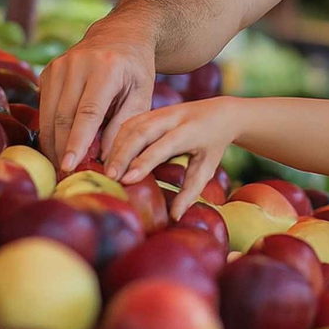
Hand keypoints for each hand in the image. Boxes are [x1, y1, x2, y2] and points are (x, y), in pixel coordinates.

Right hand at [39, 28, 155, 171]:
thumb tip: (106, 159)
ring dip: (53, 142)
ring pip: (48, 114)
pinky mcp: (48, 71)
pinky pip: (44, 107)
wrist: (120, 34)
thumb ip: (124, 126)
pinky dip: (49, 128)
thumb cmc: (135, 69)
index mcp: (106, 68)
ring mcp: (59, 65)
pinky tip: (58, 145)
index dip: (77, 141)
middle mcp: (78, 63)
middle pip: (63, 115)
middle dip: (62, 148)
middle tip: (67, 175)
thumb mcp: (142, 95)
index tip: (69, 166)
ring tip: (62, 165)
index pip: (87, 112)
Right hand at [104, 99, 241, 219]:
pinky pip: (131, 122)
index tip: (127, 179)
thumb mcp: (207, 168)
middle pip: (142, 132)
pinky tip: (111, 157)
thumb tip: (175, 217)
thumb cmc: (213, 145)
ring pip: (133, 125)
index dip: (144, 162)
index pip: (163, 146)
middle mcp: (174, 117)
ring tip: (108, 171)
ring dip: (117, 147)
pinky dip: (118, 139)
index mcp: (191, 131)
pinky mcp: (153, 111)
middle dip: (123, 154)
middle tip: (110, 177)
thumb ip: (191, 192)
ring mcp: (162, 111)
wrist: (221, 113)